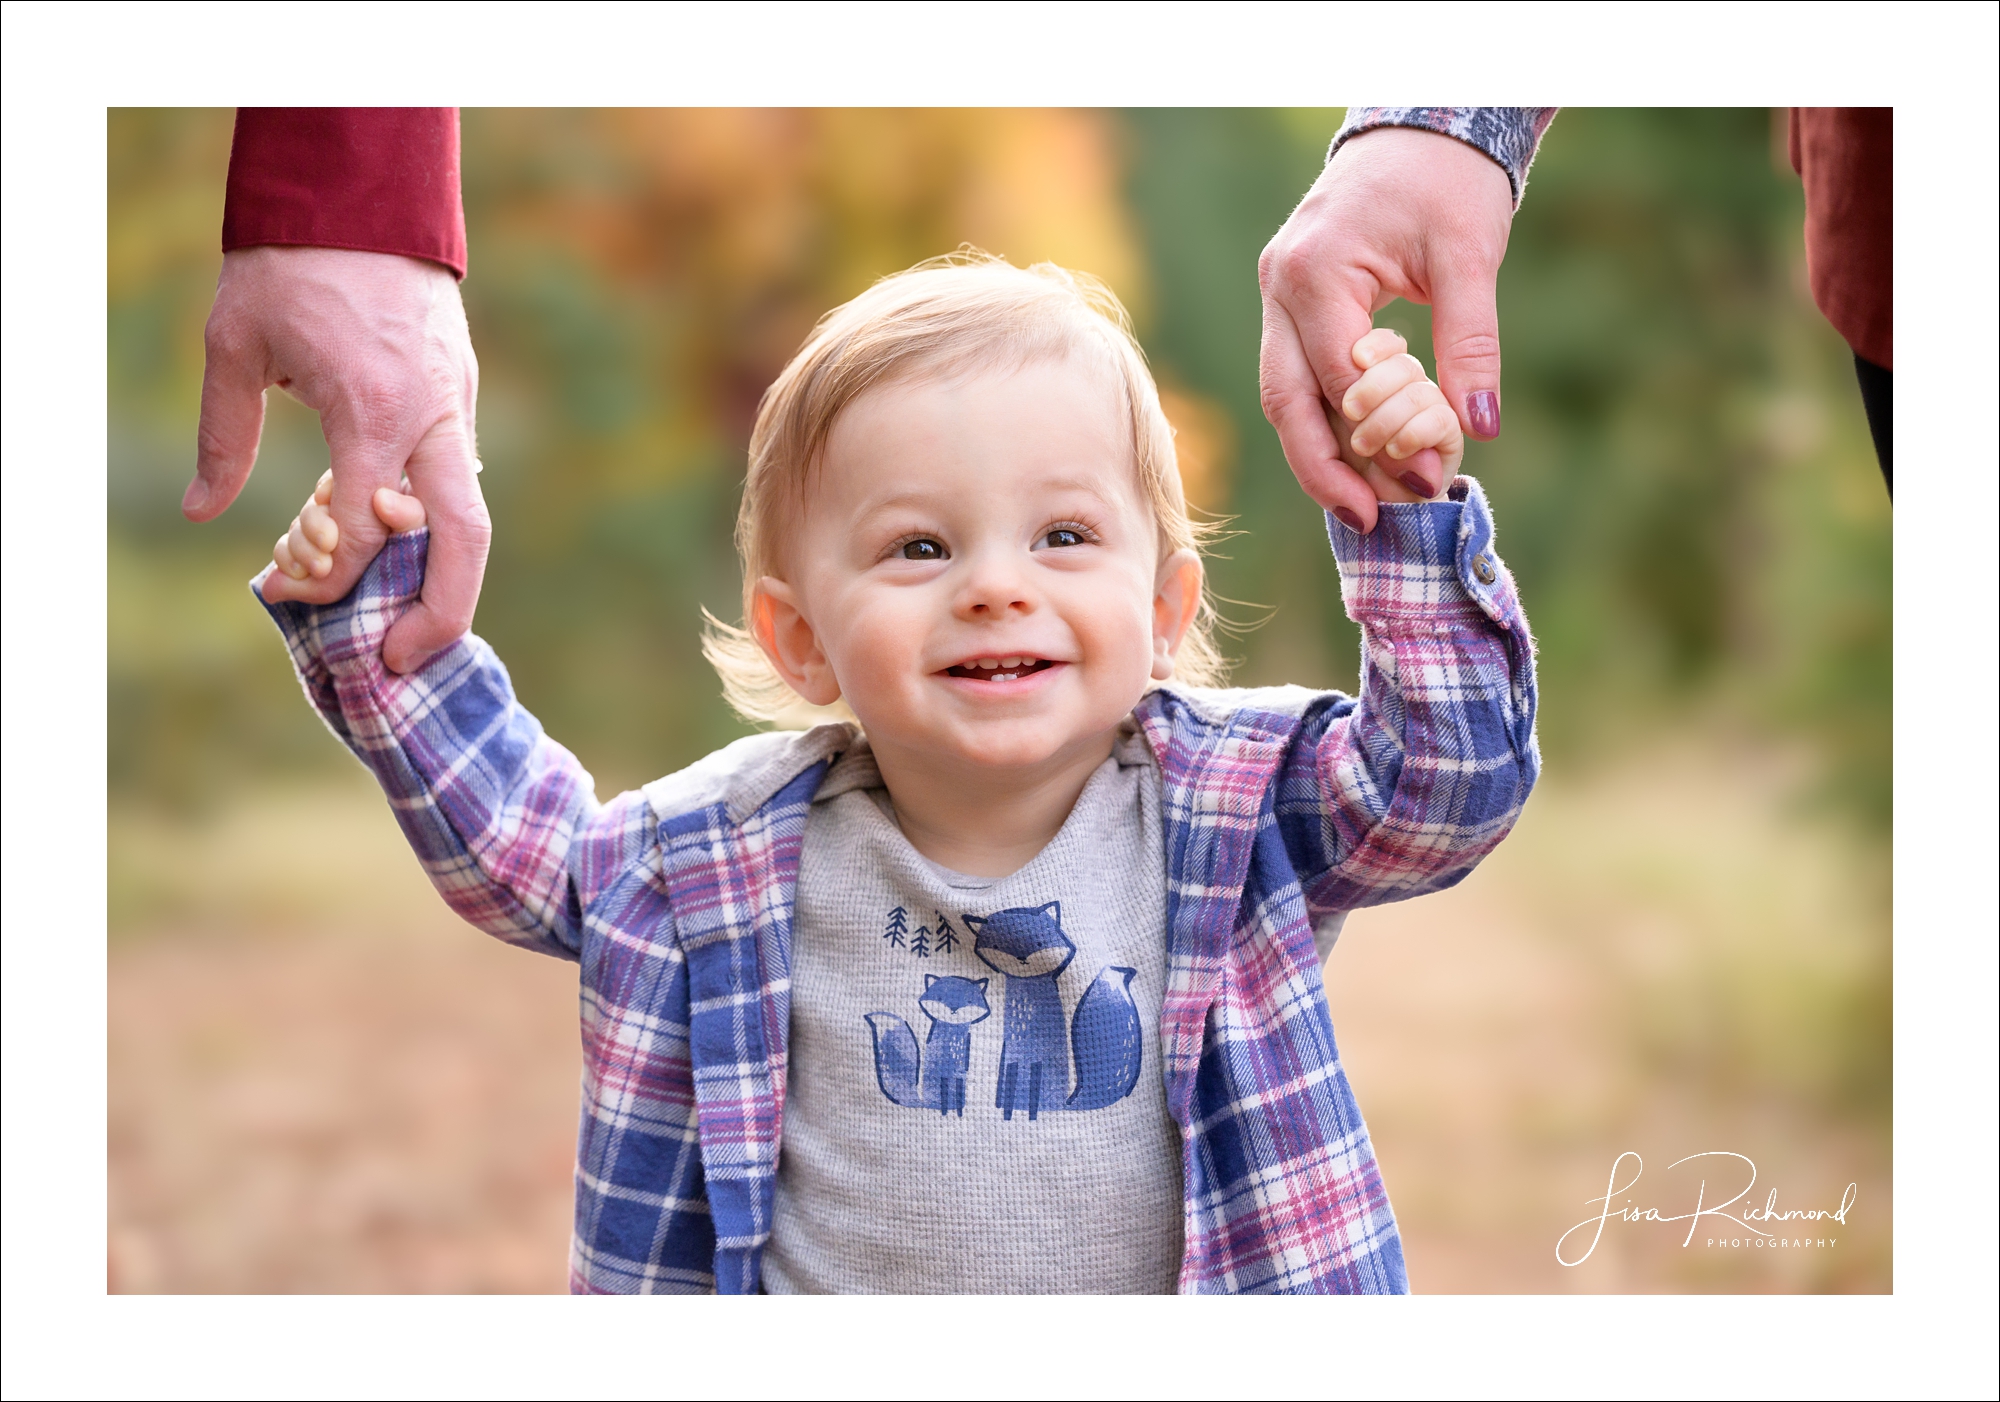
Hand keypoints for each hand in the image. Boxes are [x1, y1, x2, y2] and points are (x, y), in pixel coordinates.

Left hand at [189, 246, 487, 670]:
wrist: (360, 195)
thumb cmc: (289, 265)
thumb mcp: (234, 346)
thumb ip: (224, 437)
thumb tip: (203, 513)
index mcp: (373, 411)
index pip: (366, 529)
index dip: (327, 576)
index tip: (286, 589)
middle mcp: (430, 418)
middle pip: (463, 541)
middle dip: (441, 613)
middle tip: (403, 661)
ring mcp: (456, 407)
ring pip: (475, 518)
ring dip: (449, 581)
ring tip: (409, 625)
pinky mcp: (461, 396)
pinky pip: (459, 481)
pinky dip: (433, 526)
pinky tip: (393, 540)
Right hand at [1258, 126, 1513, 530]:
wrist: (1420, 126)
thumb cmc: (1446, 182)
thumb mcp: (1470, 256)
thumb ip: (1471, 343)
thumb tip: (1479, 427)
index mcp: (1314, 271)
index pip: (1338, 378)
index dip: (1381, 437)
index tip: (1430, 477)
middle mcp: (1279, 288)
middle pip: (1286, 402)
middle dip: (1325, 469)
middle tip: (1369, 521)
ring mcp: (1277, 298)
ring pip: (1284, 397)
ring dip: (1321, 455)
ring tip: (1366, 504)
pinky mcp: (1291, 308)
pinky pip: (1299, 378)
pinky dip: (1328, 422)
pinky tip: (1361, 460)